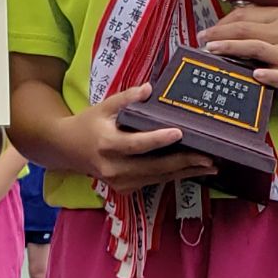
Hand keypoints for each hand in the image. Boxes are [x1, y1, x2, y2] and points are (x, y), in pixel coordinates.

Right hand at [62, 87, 213, 194]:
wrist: (67, 150)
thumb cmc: (89, 124)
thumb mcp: (103, 106)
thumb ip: (127, 98)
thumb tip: (150, 89)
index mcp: (107, 145)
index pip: (136, 144)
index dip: (158, 140)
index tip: (179, 133)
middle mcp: (113, 168)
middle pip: (153, 167)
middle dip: (183, 163)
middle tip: (208, 157)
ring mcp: (119, 182)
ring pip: (157, 178)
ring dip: (185, 172)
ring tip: (210, 165)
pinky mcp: (125, 189)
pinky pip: (153, 182)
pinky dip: (173, 176)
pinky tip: (193, 170)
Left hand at [198, 5, 277, 109]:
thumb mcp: (268, 34)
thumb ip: (247, 28)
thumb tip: (213, 33)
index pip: (244, 14)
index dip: (220, 23)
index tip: (205, 33)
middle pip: (246, 29)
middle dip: (220, 34)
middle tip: (203, 41)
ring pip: (256, 47)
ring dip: (231, 48)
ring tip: (213, 50)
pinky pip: (277, 74)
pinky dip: (266, 74)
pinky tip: (255, 74)